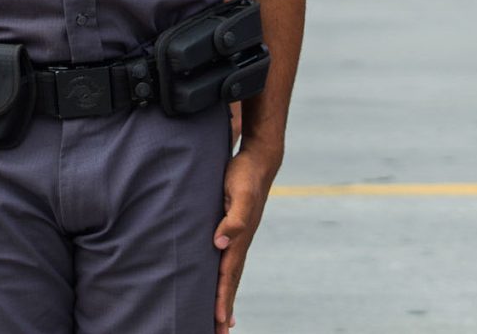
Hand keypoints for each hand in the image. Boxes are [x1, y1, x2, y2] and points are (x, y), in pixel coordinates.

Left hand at [213, 143, 280, 329]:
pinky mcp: (233, 230)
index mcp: (239, 239)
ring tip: (222, 321)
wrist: (258, 159)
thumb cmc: (245, 174)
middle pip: (230, 282)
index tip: (218, 320)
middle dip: (224, 308)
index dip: (222, 298)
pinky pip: (227, 261)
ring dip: (225, 297)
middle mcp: (239, 242)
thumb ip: (232, 218)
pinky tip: (221, 283)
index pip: (227, 275)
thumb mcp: (238, 193)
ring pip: (229, 274)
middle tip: (220, 333)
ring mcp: (238, 238)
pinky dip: (224, 278)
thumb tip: (219, 242)